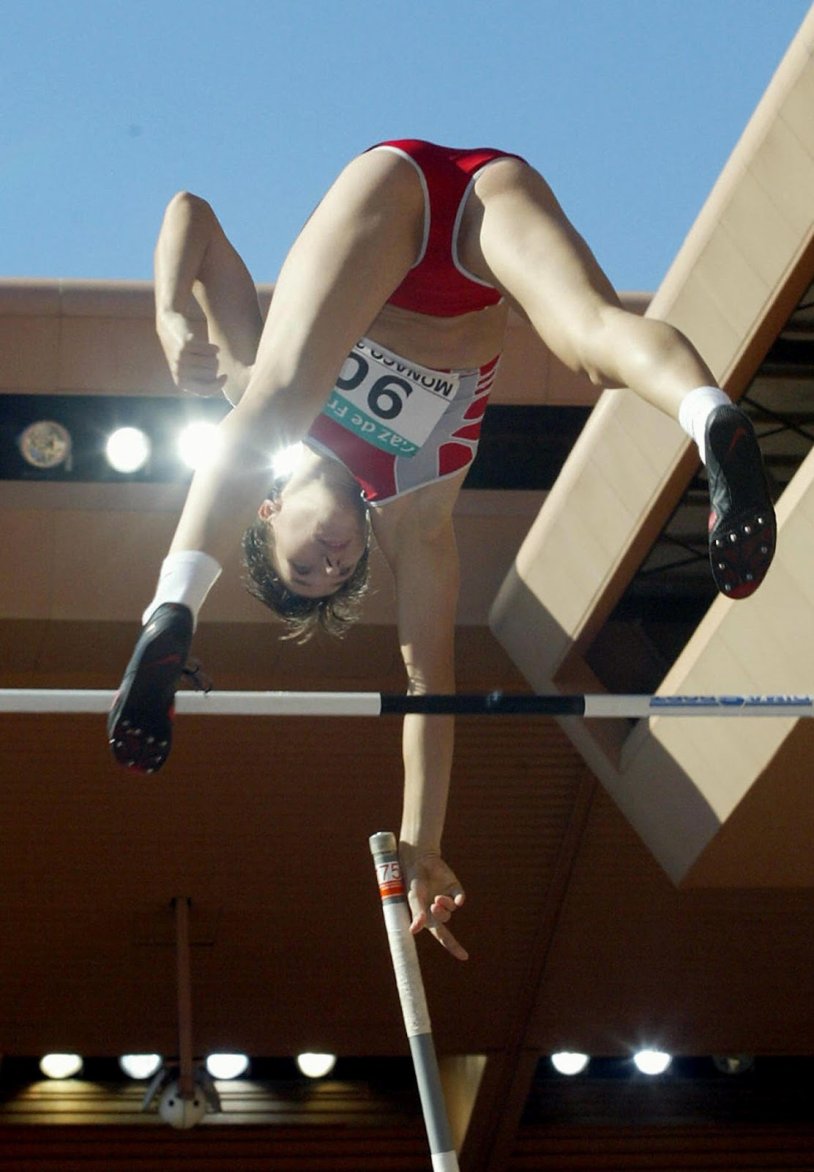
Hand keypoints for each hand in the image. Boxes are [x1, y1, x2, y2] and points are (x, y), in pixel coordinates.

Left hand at [157, 309, 225, 396]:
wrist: (168, 327)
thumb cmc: (184, 352)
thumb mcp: (190, 370)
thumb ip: (201, 380)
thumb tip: (217, 383)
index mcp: (181, 382)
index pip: (205, 391)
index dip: (218, 386)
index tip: (225, 376)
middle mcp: (179, 372)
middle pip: (211, 375)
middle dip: (215, 367)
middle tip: (207, 358)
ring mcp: (182, 359)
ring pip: (212, 363)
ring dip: (214, 357)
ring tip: (207, 352)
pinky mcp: (186, 345)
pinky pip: (211, 351)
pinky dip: (214, 348)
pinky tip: (213, 347)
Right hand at [400, 843, 467, 960]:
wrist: (418, 860)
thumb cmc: (412, 882)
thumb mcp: (413, 899)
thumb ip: (416, 913)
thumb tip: (414, 931)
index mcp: (428, 917)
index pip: (442, 936)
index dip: (453, 946)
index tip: (465, 957)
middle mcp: (438, 910)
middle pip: (445, 920)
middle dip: (440, 915)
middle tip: (433, 906)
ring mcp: (447, 898)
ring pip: (451, 908)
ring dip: (445, 905)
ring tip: (437, 898)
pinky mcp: (454, 888)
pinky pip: (460, 897)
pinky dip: (458, 899)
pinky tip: (457, 899)